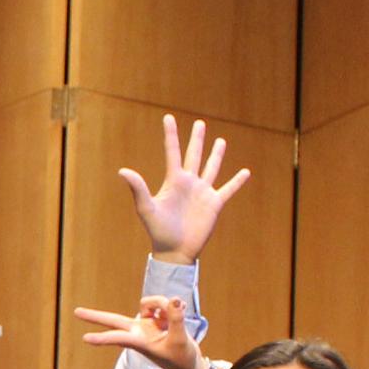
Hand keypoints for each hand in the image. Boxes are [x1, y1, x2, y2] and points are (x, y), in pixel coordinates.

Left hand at [76, 295, 203, 368]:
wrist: (189, 364)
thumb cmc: (181, 358)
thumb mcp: (180, 340)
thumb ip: (176, 319)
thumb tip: (173, 300)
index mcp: (140, 342)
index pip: (118, 338)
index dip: (102, 338)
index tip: (85, 339)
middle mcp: (138, 332)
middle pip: (113, 320)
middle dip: (95, 316)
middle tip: (75, 312)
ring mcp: (146, 324)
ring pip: (148, 302)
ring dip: (161, 304)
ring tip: (176, 316)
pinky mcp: (156, 319)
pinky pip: (161, 303)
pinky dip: (171, 307)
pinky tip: (178, 315)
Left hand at [120, 114, 249, 262]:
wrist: (174, 251)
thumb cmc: (158, 231)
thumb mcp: (146, 208)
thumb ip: (138, 188)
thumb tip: (122, 171)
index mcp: (173, 181)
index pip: (172, 152)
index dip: (171, 134)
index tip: (168, 117)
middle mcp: (189, 183)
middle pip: (194, 155)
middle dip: (197, 139)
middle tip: (200, 123)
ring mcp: (202, 192)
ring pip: (211, 168)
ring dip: (216, 155)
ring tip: (221, 140)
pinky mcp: (214, 204)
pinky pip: (228, 190)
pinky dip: (237, 182)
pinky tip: (246, 172)